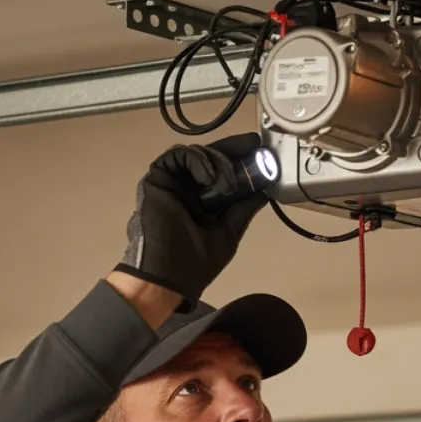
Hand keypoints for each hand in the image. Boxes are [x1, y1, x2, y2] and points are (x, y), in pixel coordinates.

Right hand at [116, 133, 269, 307]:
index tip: (258, 150)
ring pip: (195, 155)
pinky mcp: (157, 179)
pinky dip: (198, 160)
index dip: (239, 160)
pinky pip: (177, 157)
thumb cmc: (193, 263)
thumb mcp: (228, 232)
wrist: (168, 276)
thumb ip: (242, 210)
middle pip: (208, 159)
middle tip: (252, 145)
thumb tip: (263, 193)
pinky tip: (211, 178)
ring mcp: (171, 183)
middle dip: (232, 150)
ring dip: (218, 161)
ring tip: (229, 184)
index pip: (220, 173)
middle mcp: (185, 190)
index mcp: (200, 203)